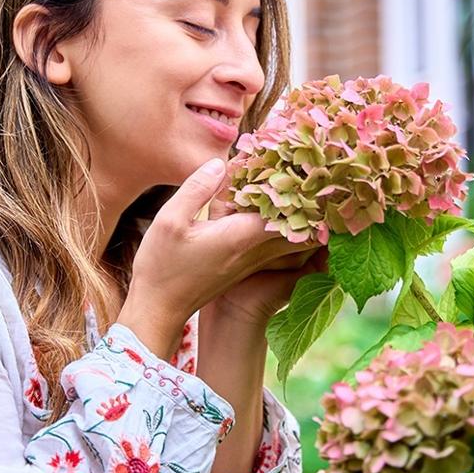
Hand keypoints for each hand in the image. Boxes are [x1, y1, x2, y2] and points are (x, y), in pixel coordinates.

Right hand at [118, 159, 316, 356]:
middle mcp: (255, 251)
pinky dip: (283, 225)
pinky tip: (276, 207)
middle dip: (310, 200)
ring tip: (303, 185)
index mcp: (241, 236)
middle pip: (299, 225)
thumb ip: (197, 189)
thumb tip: (221, 163)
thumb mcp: (170, 220)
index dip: (299, 185)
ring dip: (300, 213)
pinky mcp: (246, 267)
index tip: (306, 163)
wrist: (159, 309)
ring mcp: (253, 262)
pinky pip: (276, 243)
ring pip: (292, 237)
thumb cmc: (161, 267)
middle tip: (314, 173)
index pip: (286, 209)